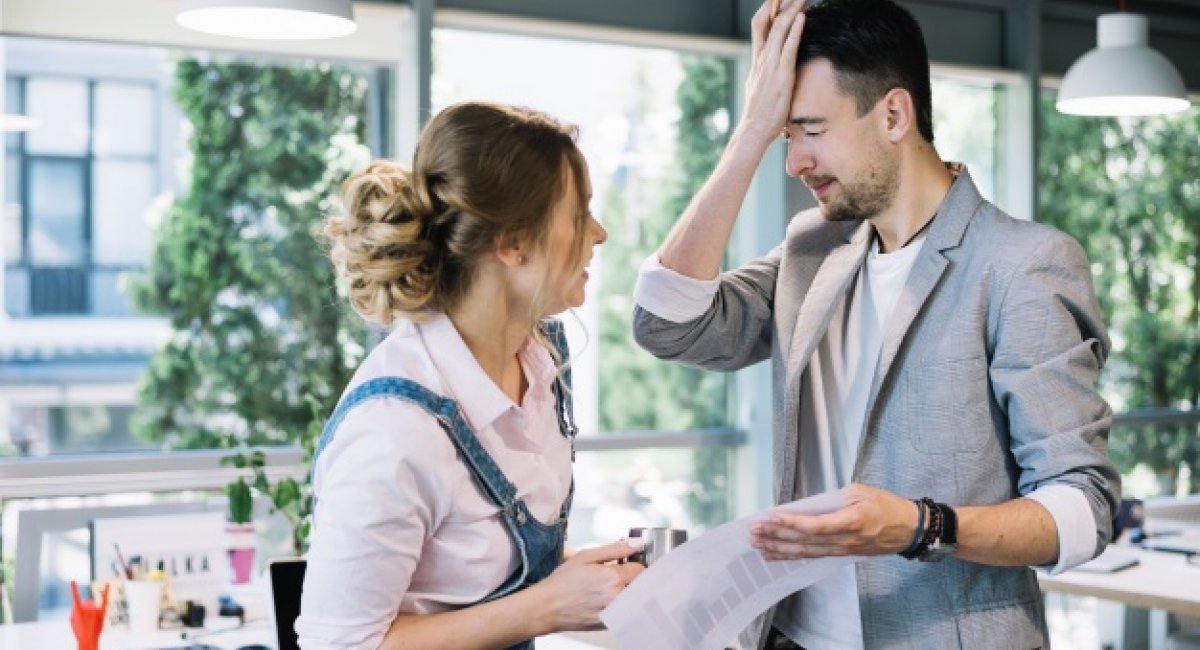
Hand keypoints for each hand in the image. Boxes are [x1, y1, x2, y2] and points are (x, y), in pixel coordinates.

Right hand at [534, 538, 645, 630]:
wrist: (547, 607)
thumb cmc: (563, 581)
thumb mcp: (586, 556)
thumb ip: (616, 549)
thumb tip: (638, 543)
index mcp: (613, 578)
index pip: (641, 570)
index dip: (634, 564)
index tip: (625, 564)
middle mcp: (617, 597)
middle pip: (642, 586)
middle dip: (633, 579)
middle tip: (618, 576)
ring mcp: (615, 614)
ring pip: (635, 600)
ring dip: (628, 592)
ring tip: (609, 588)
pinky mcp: (610, 624)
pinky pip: (626, 612)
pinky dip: (621, 605)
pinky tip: (604, 600)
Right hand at [741, 0, 806, 145]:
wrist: (753, 130)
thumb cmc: (759, 112)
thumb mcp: (757, 85)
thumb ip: (763, 71)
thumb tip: (766, 65)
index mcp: (758, 60)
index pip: (761, 26)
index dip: (769, 9)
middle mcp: (763, 59)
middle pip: (770, 22)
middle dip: (781, 3)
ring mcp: (770, 67)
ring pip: (780, 31)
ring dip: (791, 10)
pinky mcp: (781, 76)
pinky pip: (788, 49)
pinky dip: (795, 32)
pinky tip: (801, 18)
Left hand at [750, 484, 918, 559]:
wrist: (909, 529)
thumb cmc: (887, 506)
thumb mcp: (862, 491)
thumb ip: (834, 498)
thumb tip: (809, 505)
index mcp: (851, 521)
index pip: (815, 525)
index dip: (791, 523)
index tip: (770, 517)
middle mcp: (844, 540)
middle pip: (804, 540)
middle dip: (776, 536)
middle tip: (754, 532)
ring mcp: (841, 550)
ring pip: (804, 552)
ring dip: (779, 548)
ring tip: (757, 544)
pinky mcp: (840, 554)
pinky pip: (811, 556)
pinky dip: (791, 555)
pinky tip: (774, 554)